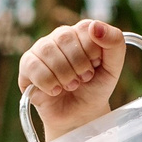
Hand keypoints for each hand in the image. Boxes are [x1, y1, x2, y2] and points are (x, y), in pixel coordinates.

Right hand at [18, 19, 126, 138]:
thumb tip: (95, 25)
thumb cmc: (95, 88)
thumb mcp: (113, 68)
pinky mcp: (27, 65)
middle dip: (79, 65)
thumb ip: (114, 43)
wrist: (80, 116)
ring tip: (70, 86)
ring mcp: (41, 49)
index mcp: (80, 32)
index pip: (85, 28)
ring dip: (64, 75)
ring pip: (47, 50)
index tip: (96, 66)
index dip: (92, 52)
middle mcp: (59, 36)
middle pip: (64, 37)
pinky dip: (48, 82)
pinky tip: (55, 90)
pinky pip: (33, 66)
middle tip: (84, 79)